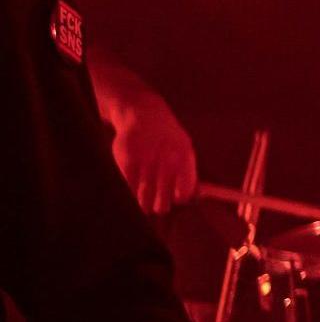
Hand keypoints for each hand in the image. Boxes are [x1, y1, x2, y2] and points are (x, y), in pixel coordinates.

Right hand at [98, 71, 196, 216]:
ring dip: (143, 205)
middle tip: (157, 207)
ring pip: (144, 196)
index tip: (175, 199)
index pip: (184, 190)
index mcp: (184, 157)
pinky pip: (128, 187)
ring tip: (143, 205)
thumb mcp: (184, 149)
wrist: (144, 114)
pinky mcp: (126, 159)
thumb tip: (191, 199)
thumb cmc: (167, 138)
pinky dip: (130, 194)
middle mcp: (166, 158)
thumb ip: (187, 174)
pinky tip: (132, 192)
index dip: (179, 198)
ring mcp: (145, 159)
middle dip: (159, 206)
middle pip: (163, 199)